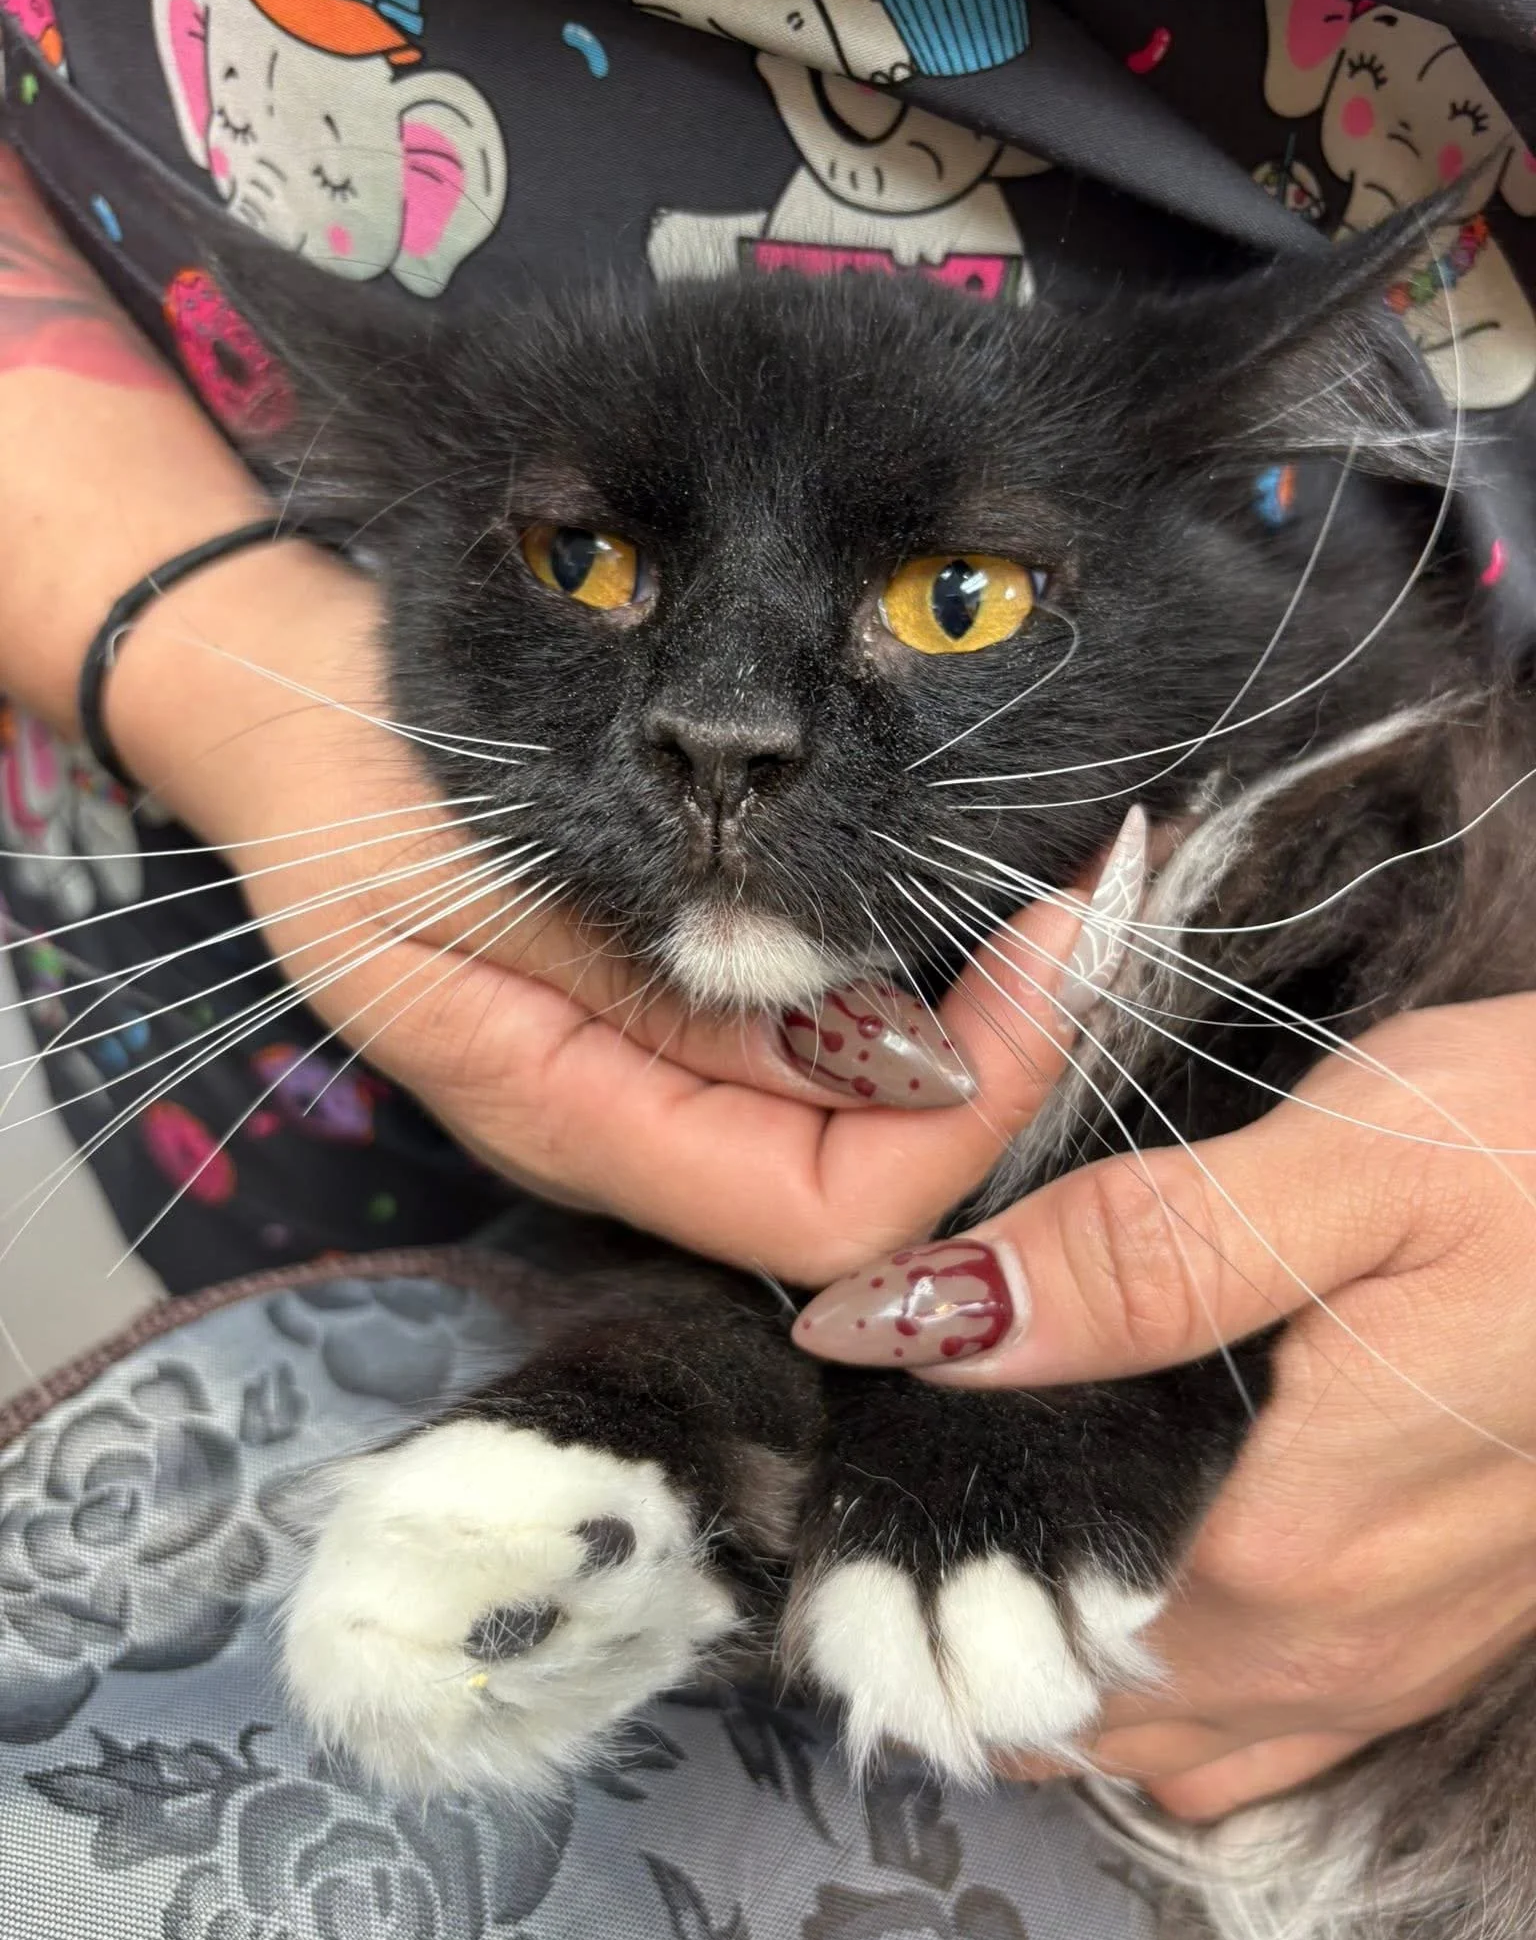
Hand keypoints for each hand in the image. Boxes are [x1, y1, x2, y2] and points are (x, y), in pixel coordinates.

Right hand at [107, 548, 1111, 1278]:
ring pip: (868, 1133)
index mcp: (573, 1125)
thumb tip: (894, 1059)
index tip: (1063, 940)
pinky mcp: (676, 1030)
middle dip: (1015, 1063)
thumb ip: (674, 982)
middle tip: (1106, 898)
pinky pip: (829, 1061)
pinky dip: (923, 995)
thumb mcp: (492, 876)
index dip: (971, 1110)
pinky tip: (980, 906)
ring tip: (1078, 890)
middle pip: (876, 1194)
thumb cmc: (359, 789)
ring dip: (992, 1028)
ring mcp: (659, 1092)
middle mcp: (636, 1141)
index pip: (828, 1214)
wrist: (284, 725)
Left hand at [793, 997, 1535, 1814]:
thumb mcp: (1352, 1168)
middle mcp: (1322, 1647)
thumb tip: (920, 1319)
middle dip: (962, 1585)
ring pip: (1143, 1728)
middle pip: (1059, 1681)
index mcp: (1273, 1546)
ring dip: (1049, 1643)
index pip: (1008, 1602)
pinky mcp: (1429, 1640)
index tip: (871, 1410)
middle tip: (919, 1435)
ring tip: (1002, 1492)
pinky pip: (1243, 1734)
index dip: (910, 1517)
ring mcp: (1384, 1663)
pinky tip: (1127, 1576)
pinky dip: (1156, 1686)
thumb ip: (1137, 1259)